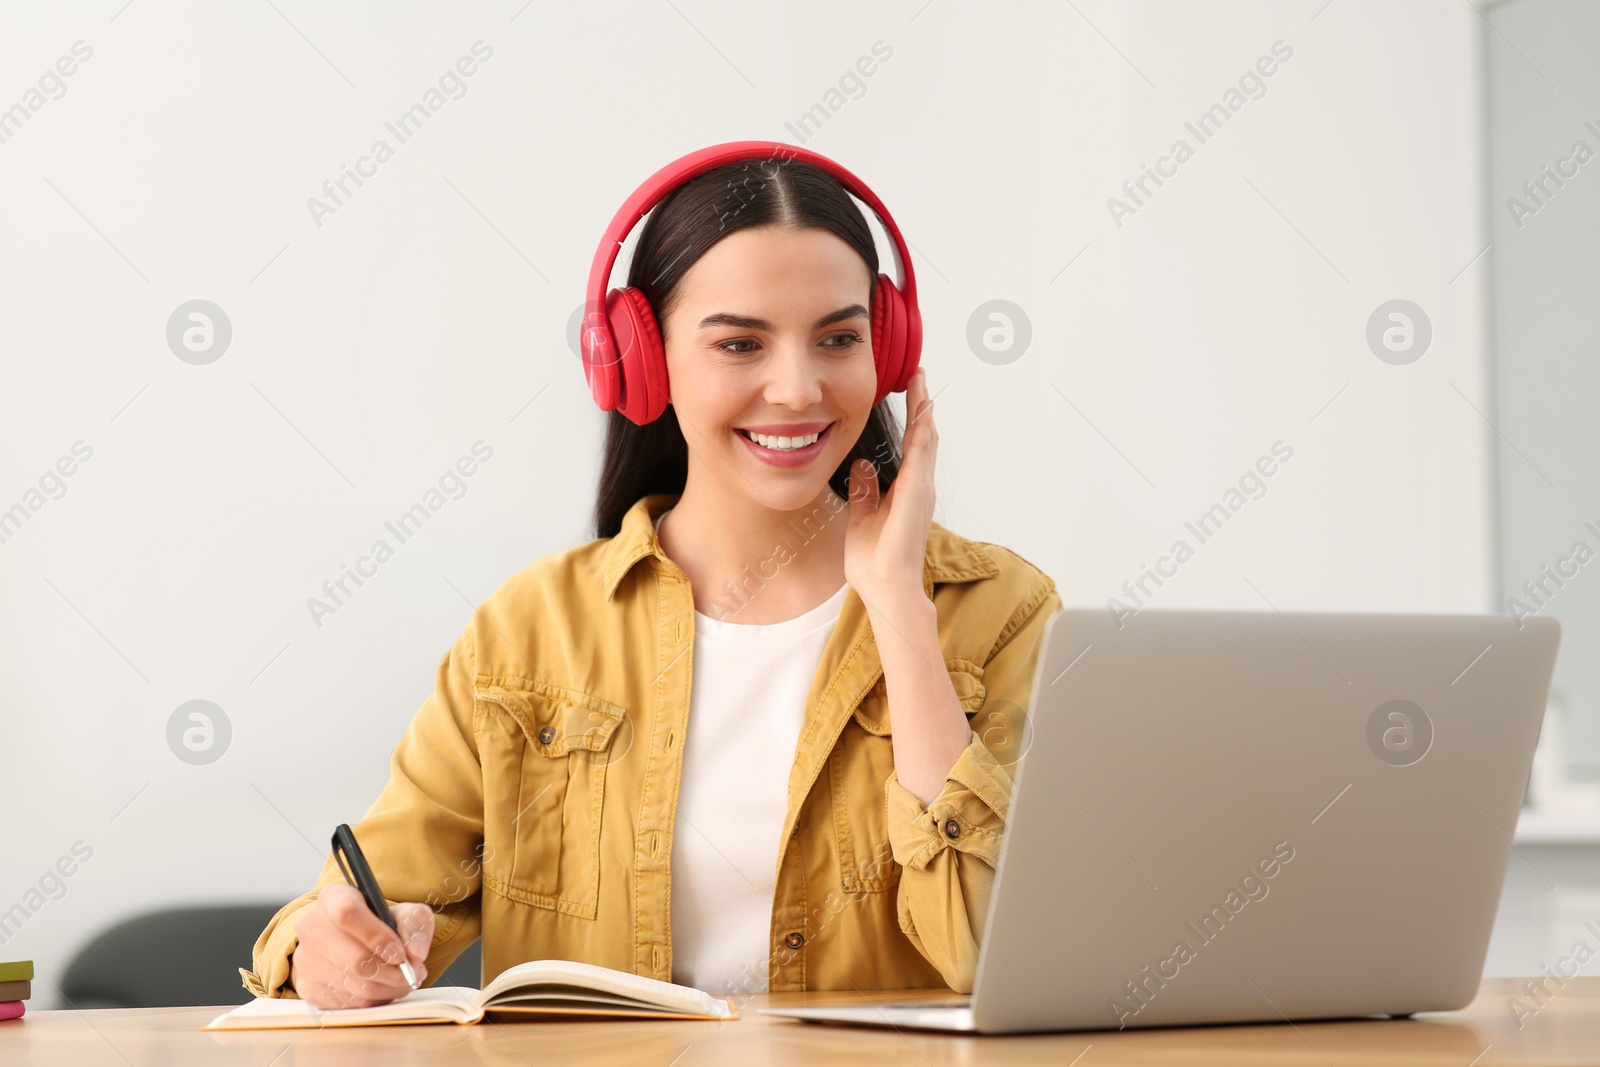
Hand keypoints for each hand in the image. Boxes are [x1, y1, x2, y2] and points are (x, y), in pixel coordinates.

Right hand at [287, 884, 431, 1008]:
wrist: (353, 941)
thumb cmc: (381, 924)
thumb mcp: (404, 911)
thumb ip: (415, 924)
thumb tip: (415, 953)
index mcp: (334, 898)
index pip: (347, 913)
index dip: (377, 937)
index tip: (400, 954)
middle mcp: (312, 927)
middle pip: (356, 960)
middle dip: (394, 973)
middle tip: (413, 973)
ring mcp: (306, 960)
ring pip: (356, 986)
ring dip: (388, 989)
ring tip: (402, 980)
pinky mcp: (307, 988)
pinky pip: (348, 1004)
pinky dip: (373, 1001)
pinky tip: (381, 988)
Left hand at [845, 367, 936, 603]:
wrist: (885, 587)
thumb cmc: (874, 562)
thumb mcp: (862, 517)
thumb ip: (865, 491)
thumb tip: (861, 465)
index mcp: (904, 492)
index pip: (909, 448)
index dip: (910, 420)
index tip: (908, 395)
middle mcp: (918, 487)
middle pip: (921, 438)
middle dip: (920, 407)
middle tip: (918, 377)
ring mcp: (920, 490)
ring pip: (925, 441)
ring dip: (923, 411)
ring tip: (921, 383)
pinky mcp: (917, 494)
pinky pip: (921, 455)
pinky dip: (922, 431)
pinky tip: (922, 410)